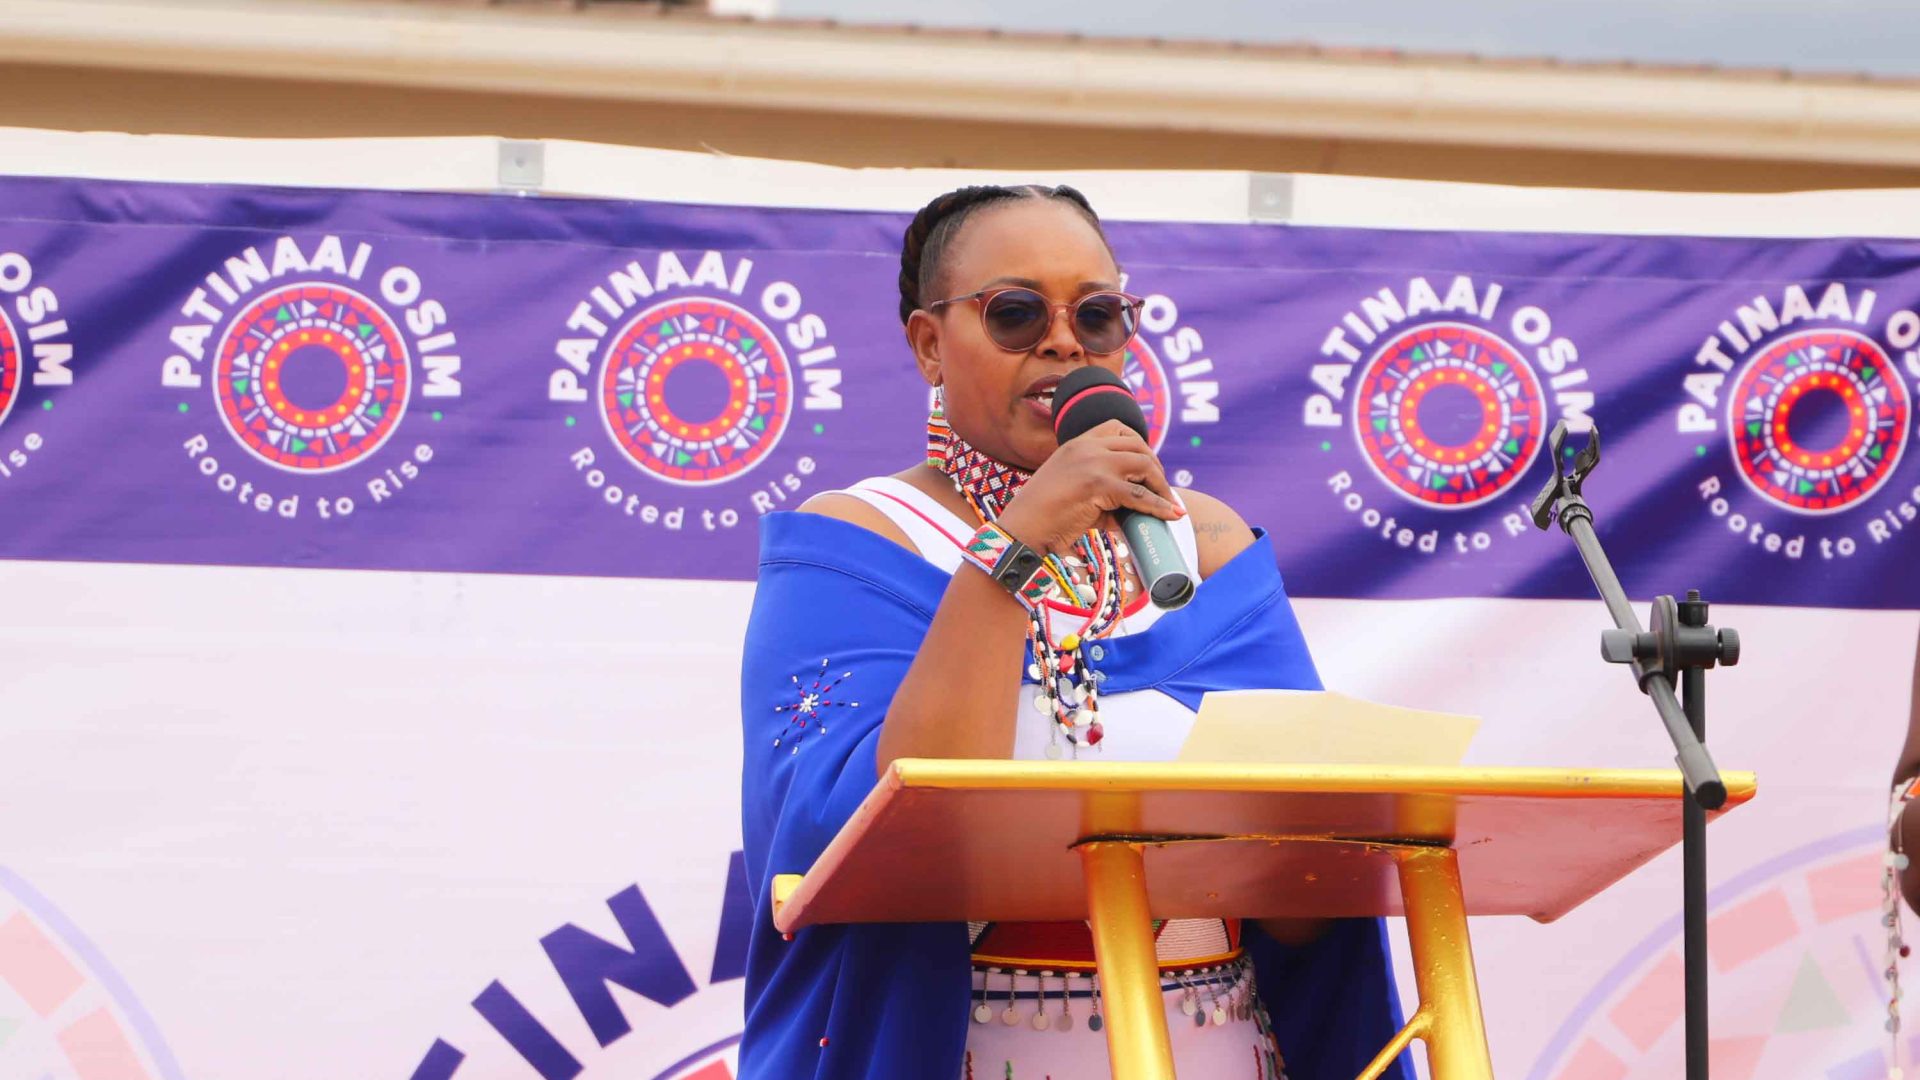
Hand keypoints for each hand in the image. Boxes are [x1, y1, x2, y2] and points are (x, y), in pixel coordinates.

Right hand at [995, 420, 1184, 554]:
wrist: (1022, 529)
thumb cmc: (1043, 517)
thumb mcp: (1073, 491)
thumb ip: (1102, 494)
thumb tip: (1133, 512)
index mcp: (1076, 443)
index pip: (1117, 428)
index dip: (1139, 445)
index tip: (1147, 467)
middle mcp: (1085, 447)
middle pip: (1137, 445)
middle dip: (1156, 467)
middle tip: (1163, 490)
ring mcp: (1093, 463)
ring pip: (1143, 465)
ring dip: (1161, 486)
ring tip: (1169, 504)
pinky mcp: (1098, 485)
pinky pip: (1139, 494)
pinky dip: (1159, 506)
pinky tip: (1170, 515)